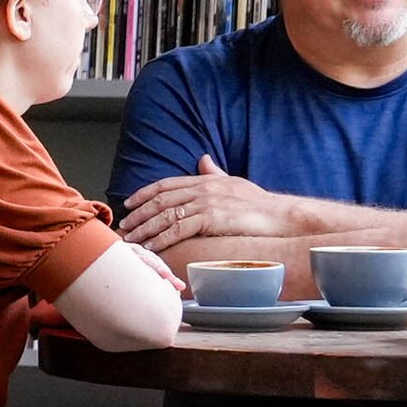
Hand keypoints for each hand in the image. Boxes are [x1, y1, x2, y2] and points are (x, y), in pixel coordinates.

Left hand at [116, 157, 294, 250]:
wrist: (281, 216)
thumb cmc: (260, 204)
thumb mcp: (234, 182)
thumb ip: (214, 173)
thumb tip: (203, 159)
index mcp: (205, 180)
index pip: (166, 184)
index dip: (145, 194)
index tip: (130, 204)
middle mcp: (202, 188)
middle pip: (161, 200)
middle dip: (139, 214)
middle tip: (124, 226)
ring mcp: (206, 203)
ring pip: (166, 215)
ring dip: (146, 229)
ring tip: (132, 240)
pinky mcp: (211, 219)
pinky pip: (179, 229)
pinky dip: (162, 238)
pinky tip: (152, 246)